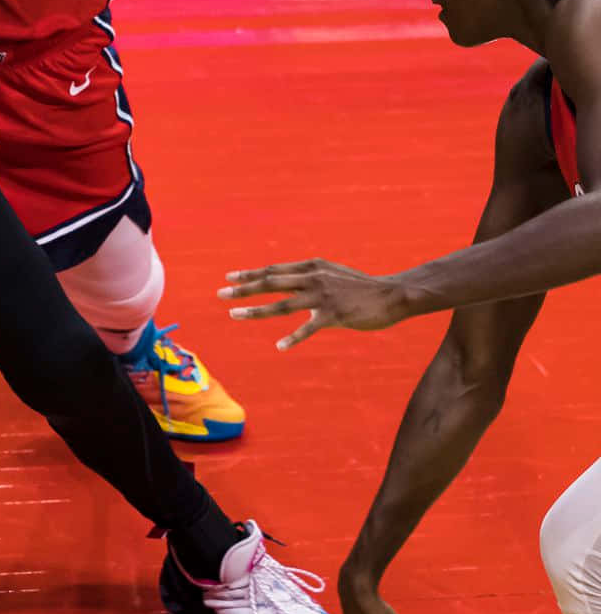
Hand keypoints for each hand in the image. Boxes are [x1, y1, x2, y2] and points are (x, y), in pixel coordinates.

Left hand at [218, 259, 404, 348]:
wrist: (393, 294)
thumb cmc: (361, 286)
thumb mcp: (331, 273)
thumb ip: (310, 276)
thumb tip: (289, 279)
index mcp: (311, 267)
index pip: (274, 270)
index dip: (250, 274)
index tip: (229, 278)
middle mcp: (313, 278)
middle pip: (271, 283)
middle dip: (244, 289)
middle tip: (220, 294)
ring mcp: (323, 296)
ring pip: (282, 304)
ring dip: (256, 311)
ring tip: (234, 315)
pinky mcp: (335, 314)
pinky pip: (309, 327)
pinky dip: (293, 337)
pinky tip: (280, 346)